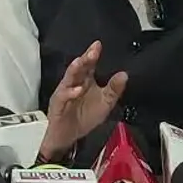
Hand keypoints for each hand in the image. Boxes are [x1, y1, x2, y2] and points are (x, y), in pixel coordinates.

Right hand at [39, 40, 127, 159]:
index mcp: (85, 81)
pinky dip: (70, 92)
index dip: (93, 55)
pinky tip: (78, 89)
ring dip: (74, 70)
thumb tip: (124, 75)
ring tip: (81, 62)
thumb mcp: (105, 104)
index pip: (89, 65)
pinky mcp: (58, 104)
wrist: (68, 137)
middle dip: (85, 58)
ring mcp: (64, 93)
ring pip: (68, 78)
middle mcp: (74, 83)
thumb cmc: (84, 117)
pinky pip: (63, 96)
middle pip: (79, 68)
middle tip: (93, 51)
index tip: (98, 45)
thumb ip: (114, 90)